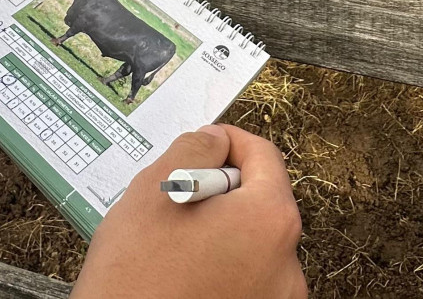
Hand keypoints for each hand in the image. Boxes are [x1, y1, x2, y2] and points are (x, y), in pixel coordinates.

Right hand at [73, 125, 304, 298]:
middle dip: (221, 191)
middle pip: (260, 201)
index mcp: (269, 221)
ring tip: (172, 245)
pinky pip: (246, 277)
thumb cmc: (135, 282)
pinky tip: (181, 273)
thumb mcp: (154, 192)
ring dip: (218, 231)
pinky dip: (220, 267)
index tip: (204, 146)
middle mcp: (287, 264)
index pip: (264, 156)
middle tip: (178, 200)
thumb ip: (193, 150)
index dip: (228, 143)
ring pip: (250, 242)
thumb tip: (212, 140)